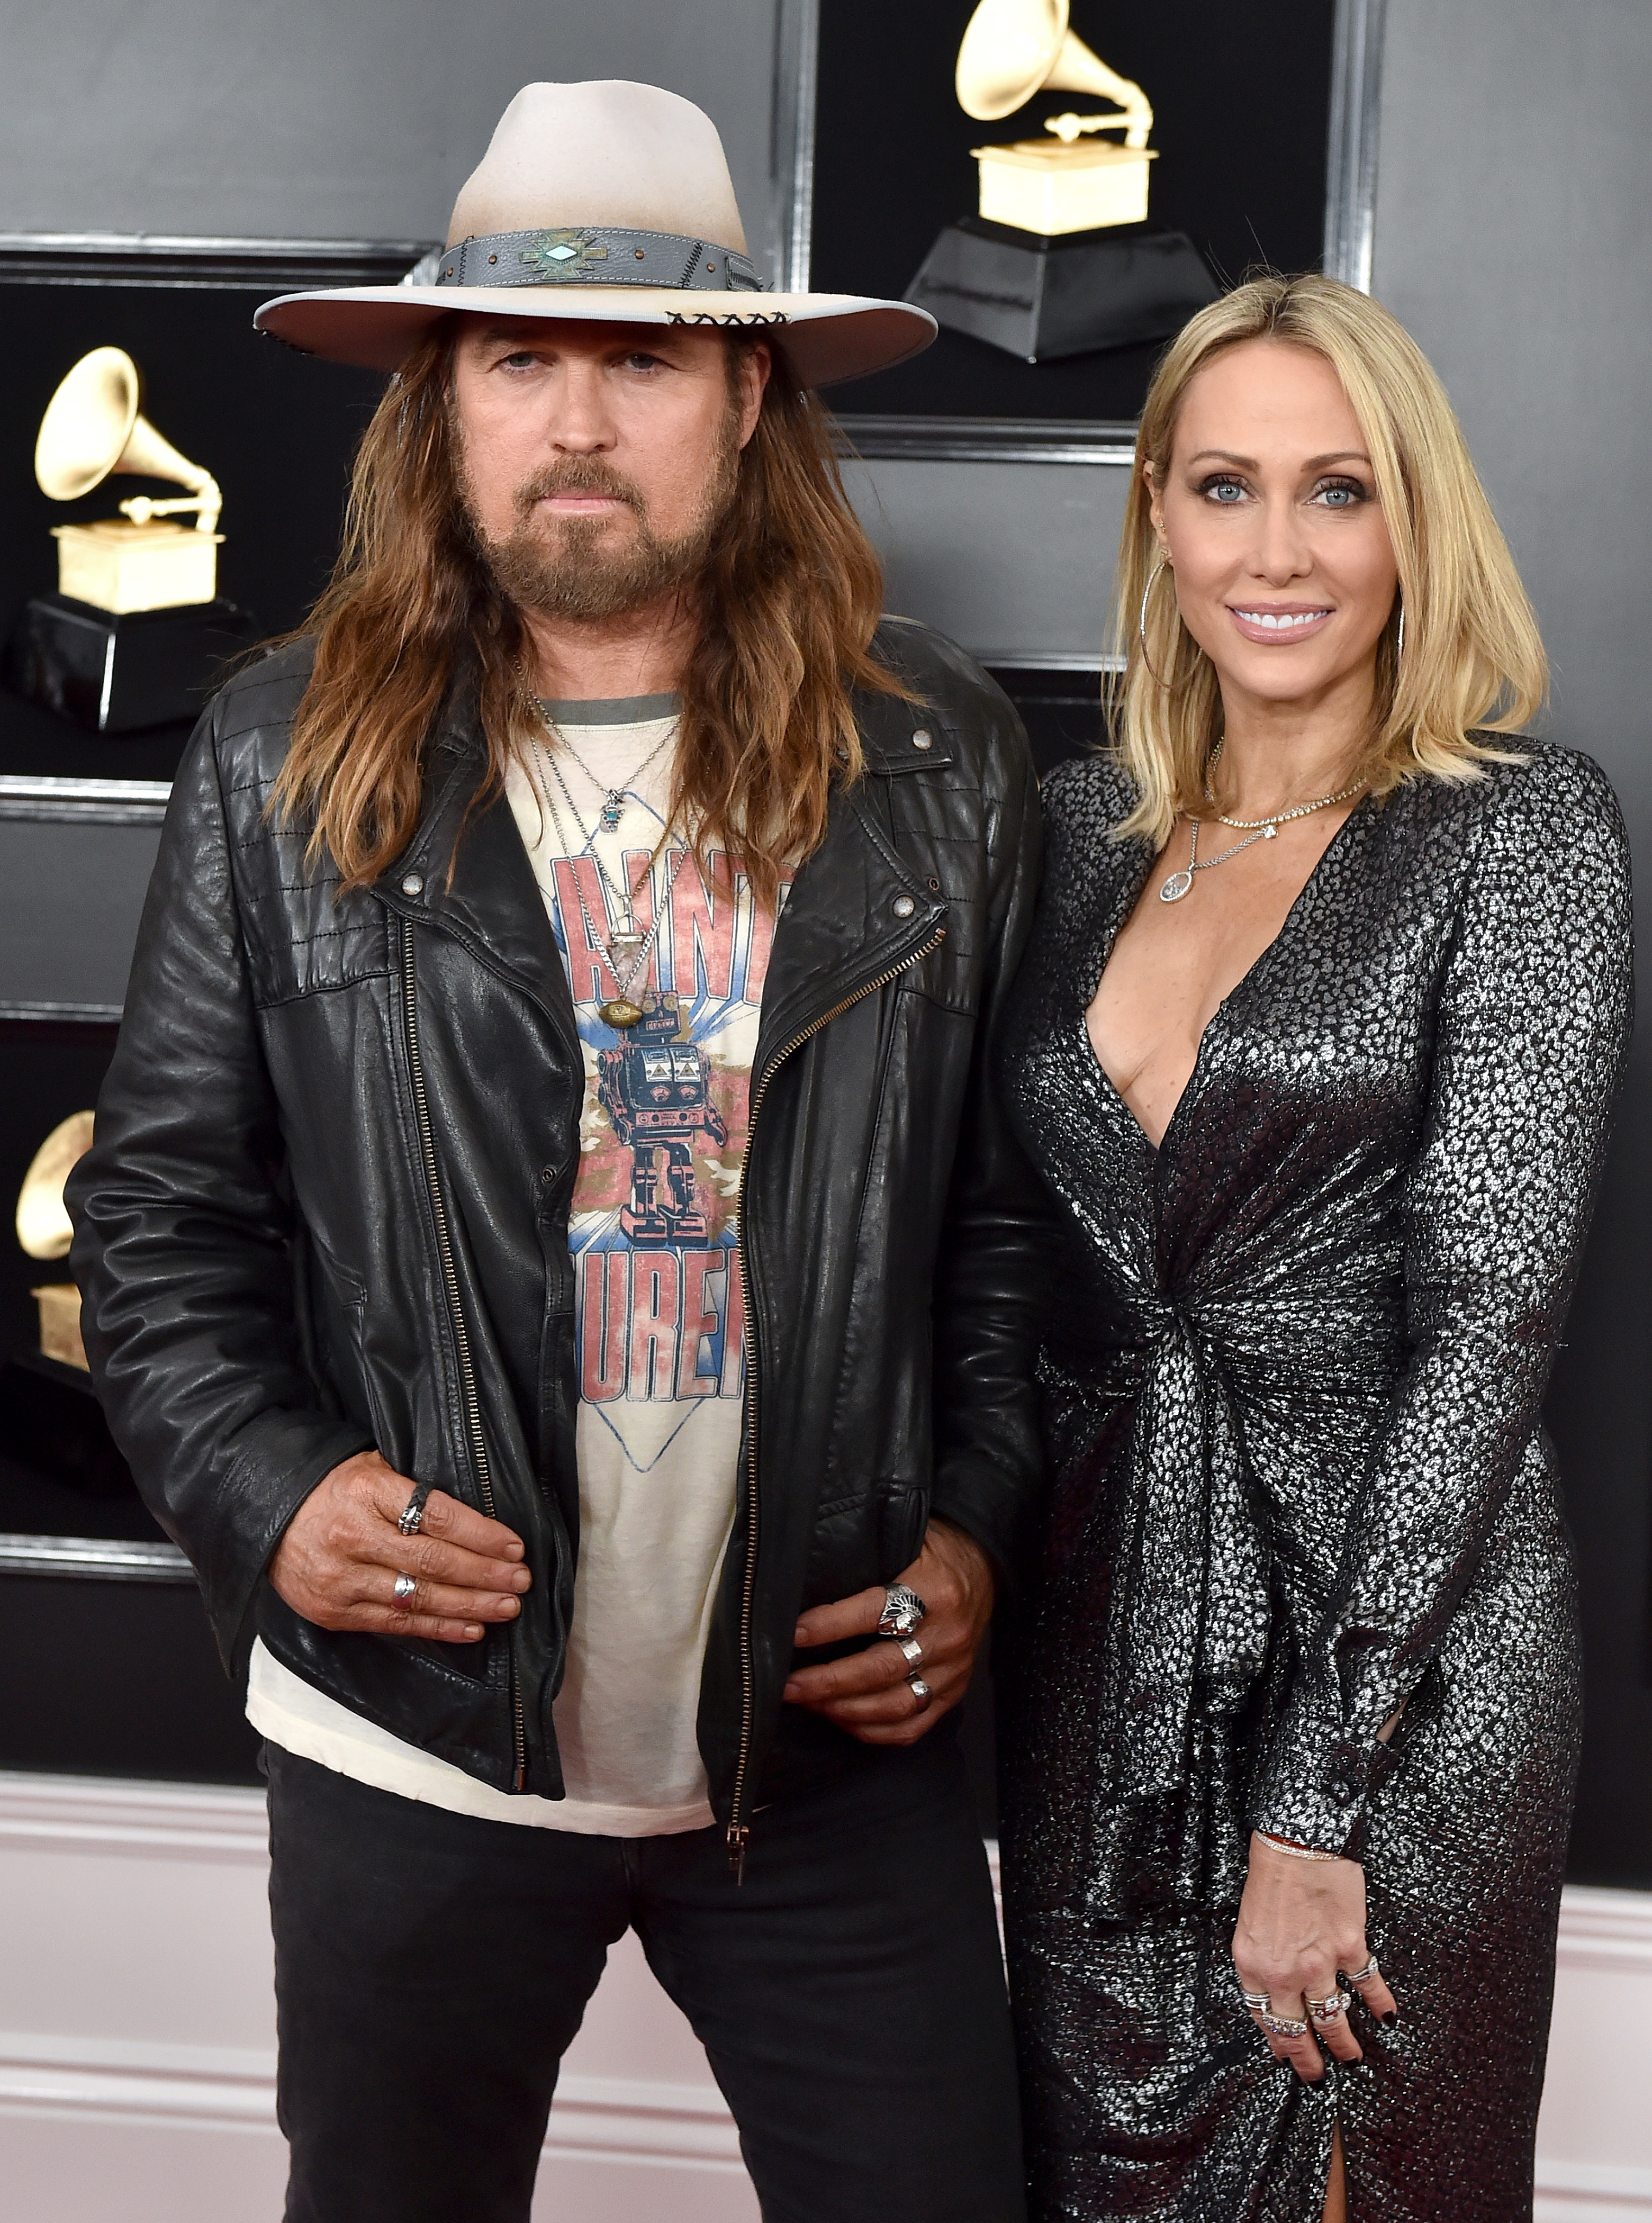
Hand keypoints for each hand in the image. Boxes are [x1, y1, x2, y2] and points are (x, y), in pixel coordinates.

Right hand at [268, 1450, 529, 1643]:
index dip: (479, 1534)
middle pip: (431, 1561)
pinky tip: (471, 1627)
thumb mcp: (372, 1466)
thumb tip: (477, 1513)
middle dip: (483, 1574)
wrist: (265, 1514)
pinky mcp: (332, 1612)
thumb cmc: (333, 1487)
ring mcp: (339, 1579)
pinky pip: (394, 1624)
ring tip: (506, 1607)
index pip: (435, 1515)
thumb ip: (415, 1488)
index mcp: (367, 1490)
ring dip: (469, 1605)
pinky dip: (437, 1628)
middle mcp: (352, 1536)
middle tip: (520, 1580)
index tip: (514, 1546)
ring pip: (417, 1598)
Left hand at [782, 1517, 994, 1745]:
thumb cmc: (935, 1550)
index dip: (830, 1626)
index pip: (874, 1613)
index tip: (793, 1634)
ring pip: (895, 1704)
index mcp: (934, 1590)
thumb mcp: (908, 1537)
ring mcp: (953, 1670)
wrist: (985, 1567)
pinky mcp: (953, 1693)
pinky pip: (912, 1727)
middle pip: (881, 1669)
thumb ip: (868, 1558)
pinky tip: (841, 1719)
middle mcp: (947, 1635)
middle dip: (829, 1681)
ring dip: (844, 1709)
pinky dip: (872, 1730)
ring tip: (807, 1702)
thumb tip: (807, 1576)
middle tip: (789, 1685)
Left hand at [1231, 1831, 1398, 2081]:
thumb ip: (1263, 1960)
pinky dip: (1380, 2004)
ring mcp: (1319, 1964)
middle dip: (1308, 2061)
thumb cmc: (1271, 1872)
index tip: (1287, 2058)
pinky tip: (1387, 2017)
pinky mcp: (1350, 1948)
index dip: (1278, 2043)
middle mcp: (1283, 1972)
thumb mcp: (1250, 1922)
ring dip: (1344, 2045)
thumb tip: (1278, 1990)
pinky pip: (1367, 1986)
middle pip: (1297, 2031)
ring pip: (1333, 2021)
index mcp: (1252, 1964)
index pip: (1264, 2019)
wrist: (1296, 1840)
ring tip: (1351, 2059)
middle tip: (1317, 2078)